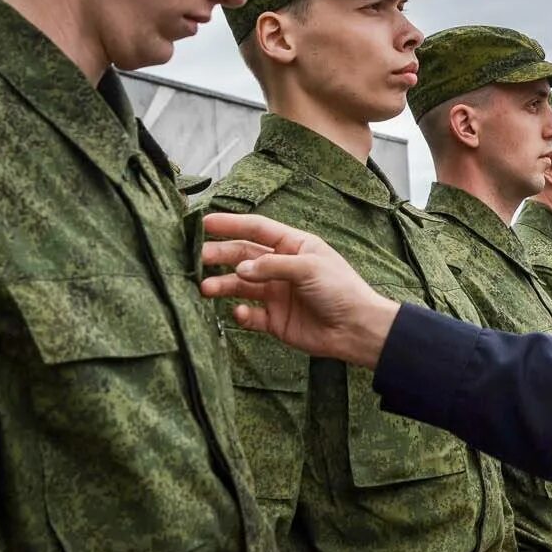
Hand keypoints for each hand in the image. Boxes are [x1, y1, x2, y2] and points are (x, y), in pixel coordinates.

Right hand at [198, 211, 399, 365]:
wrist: (356, 328)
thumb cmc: (341, 289)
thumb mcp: (309, 267)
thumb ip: (272, 266)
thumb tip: (240, 269)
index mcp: (293, 246)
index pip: (257, 230)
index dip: (231, 224)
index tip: (204, 222)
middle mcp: (281, 267)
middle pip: (243, 256)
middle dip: (219, 255)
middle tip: (196, 257)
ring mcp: (276, 293)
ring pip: (241, 285)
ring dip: (222, 285)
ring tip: (204, 288)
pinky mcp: (274, 320)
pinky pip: (250, 315)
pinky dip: (241, 313)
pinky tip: (238, 312)